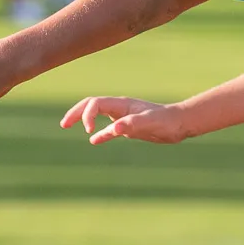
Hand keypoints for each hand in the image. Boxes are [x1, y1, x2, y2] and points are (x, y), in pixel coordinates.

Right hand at [61, 95, 191, 143]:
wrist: (180, 124)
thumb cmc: (166, 121)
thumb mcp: (149, 123)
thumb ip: (131, 124)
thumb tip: (114, 128)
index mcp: (121, 104)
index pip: (95, 104)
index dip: (87, 115)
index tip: (88, 131)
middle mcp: (119, 108)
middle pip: (91, 105)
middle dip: (76, 112)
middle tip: (64, 123)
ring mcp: (123, 117)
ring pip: (96, 115)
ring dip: (82, 119)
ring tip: (67, 125)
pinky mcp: (128, 127)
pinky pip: (109, 129)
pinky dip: (100, 134)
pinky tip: (94, 140)